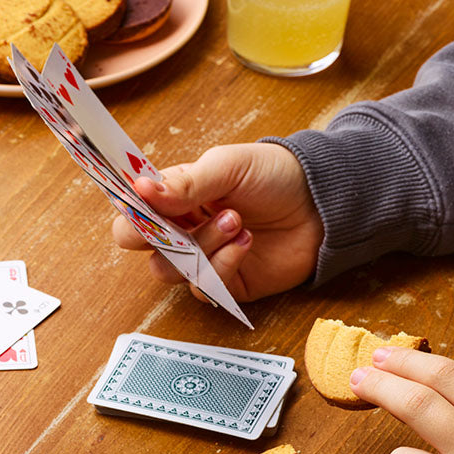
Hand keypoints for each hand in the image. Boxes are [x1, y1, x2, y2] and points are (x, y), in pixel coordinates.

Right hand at [112, 143, 323, 302]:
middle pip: (144, 250)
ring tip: (235, 221)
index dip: (131, 216)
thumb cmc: (276, 176)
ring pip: (172, 271)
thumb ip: (185, 183)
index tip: (144, 207)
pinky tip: (245, 241)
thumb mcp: (228, 166)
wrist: (322, 205)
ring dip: (202, 245)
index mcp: (175, 199)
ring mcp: (202, 260)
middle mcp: (183, 231)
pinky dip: (223, 264)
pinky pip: (204, 288)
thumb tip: (142, 192)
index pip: (132, 216)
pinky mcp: (225, 285)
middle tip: (187, 218)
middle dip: (163, 236)